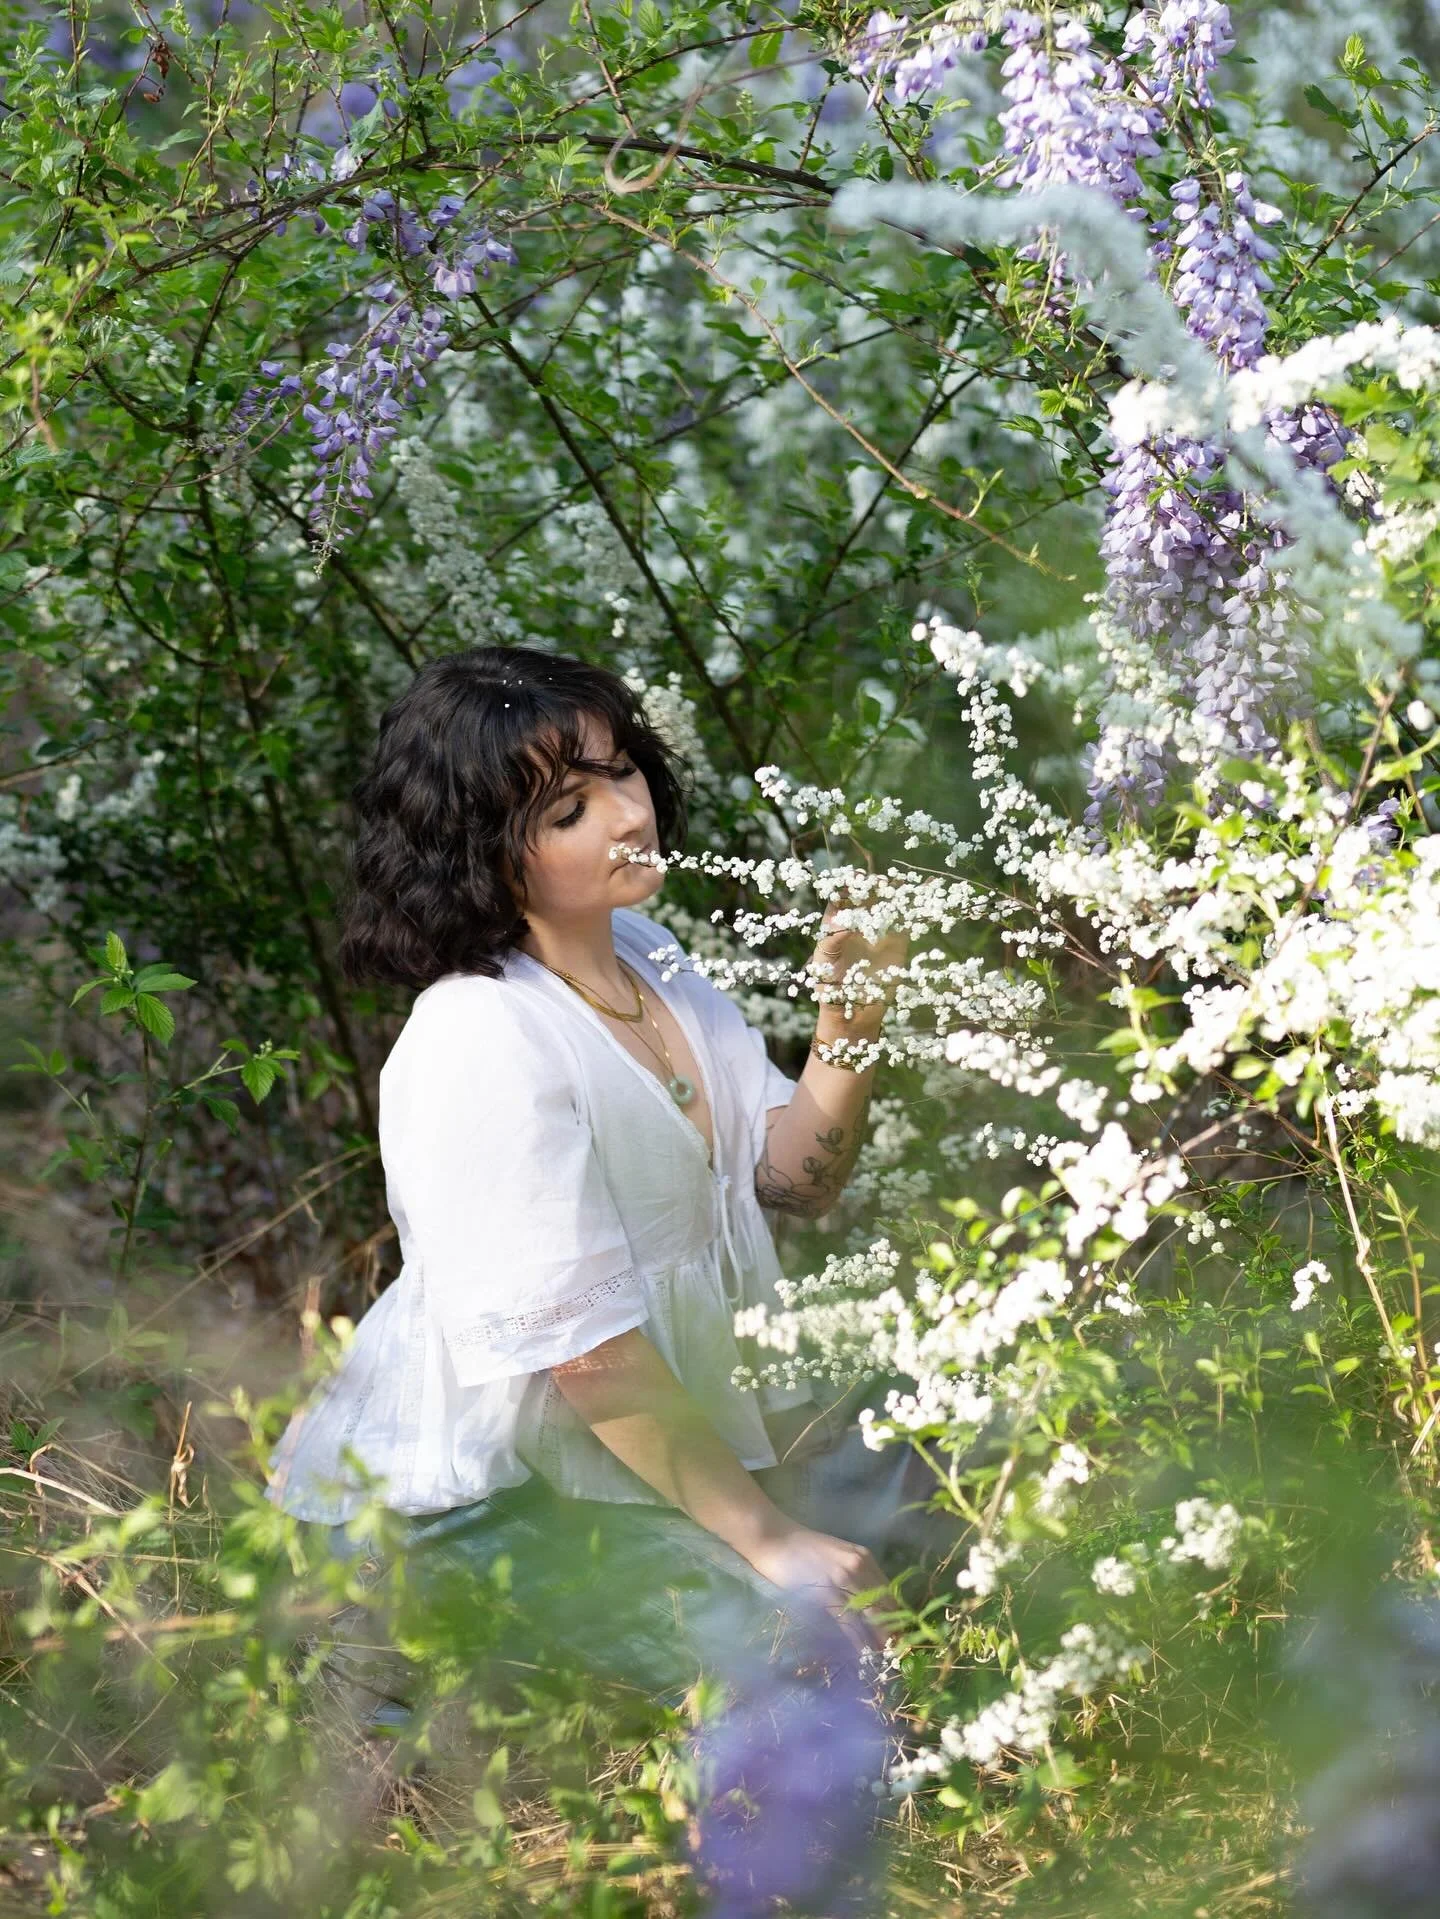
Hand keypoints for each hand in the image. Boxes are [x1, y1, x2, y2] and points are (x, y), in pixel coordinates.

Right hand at [741, 1522, 889, 1652]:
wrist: (773, 1537)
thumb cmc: (802, 1548)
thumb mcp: (837, 1557)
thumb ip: (855, 1575)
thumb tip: (869, 1604)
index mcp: (863, 1558)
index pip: (890, 1593)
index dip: (898, 1617)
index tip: (902, 1636)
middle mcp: (858, 1566)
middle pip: (885, 1606)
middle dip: (893, 1631)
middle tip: (897, 1653)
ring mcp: (843, 1579)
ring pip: (870, 1615)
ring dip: (879, 1639)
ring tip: (884, 1659)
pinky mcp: (825, 1593)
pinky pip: (849, 1622)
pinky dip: (859, 1640)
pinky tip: (863, 1654)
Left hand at [811, 892, 909, 1044]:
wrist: (853, 1016)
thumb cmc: (830, 992)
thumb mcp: (823, 967)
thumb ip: (830, 944)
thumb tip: (843, 925)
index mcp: (835, 924)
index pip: (841, 897)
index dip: (849, 885)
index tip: (858, 878)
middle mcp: (857, 923)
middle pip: (867, 895)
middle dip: (877, 884)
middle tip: (885, 881)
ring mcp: (878, 930)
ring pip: (888, 904)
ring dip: (898, 890)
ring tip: (907, 882)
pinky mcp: (897, 941)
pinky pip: (907, 920)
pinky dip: (917, 905)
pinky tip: (929, 888)